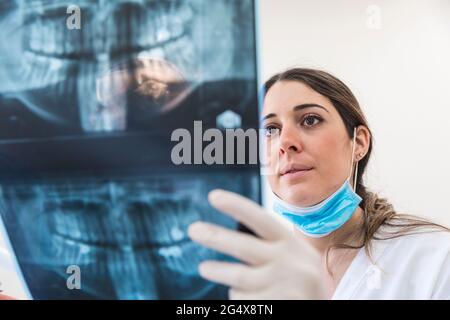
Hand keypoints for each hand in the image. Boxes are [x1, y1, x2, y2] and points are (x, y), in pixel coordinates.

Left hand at [188, 189, 325, 299]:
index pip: (262, 220)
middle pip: (243, 247)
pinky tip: (251, 296)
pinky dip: (241, 297)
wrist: (322, 312)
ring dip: (218, 271)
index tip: (214, 196)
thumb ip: (272, 244)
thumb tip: (228, 234)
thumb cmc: (301, 281)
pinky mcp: (276, 306)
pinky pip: (244, 300)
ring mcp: (283, 287)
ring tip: (204, 267)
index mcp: (292, 244)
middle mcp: (289, 263)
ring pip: (238, 278)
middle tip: (194, 229)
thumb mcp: (296, 257)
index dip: (237, 206)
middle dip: (215, 236)